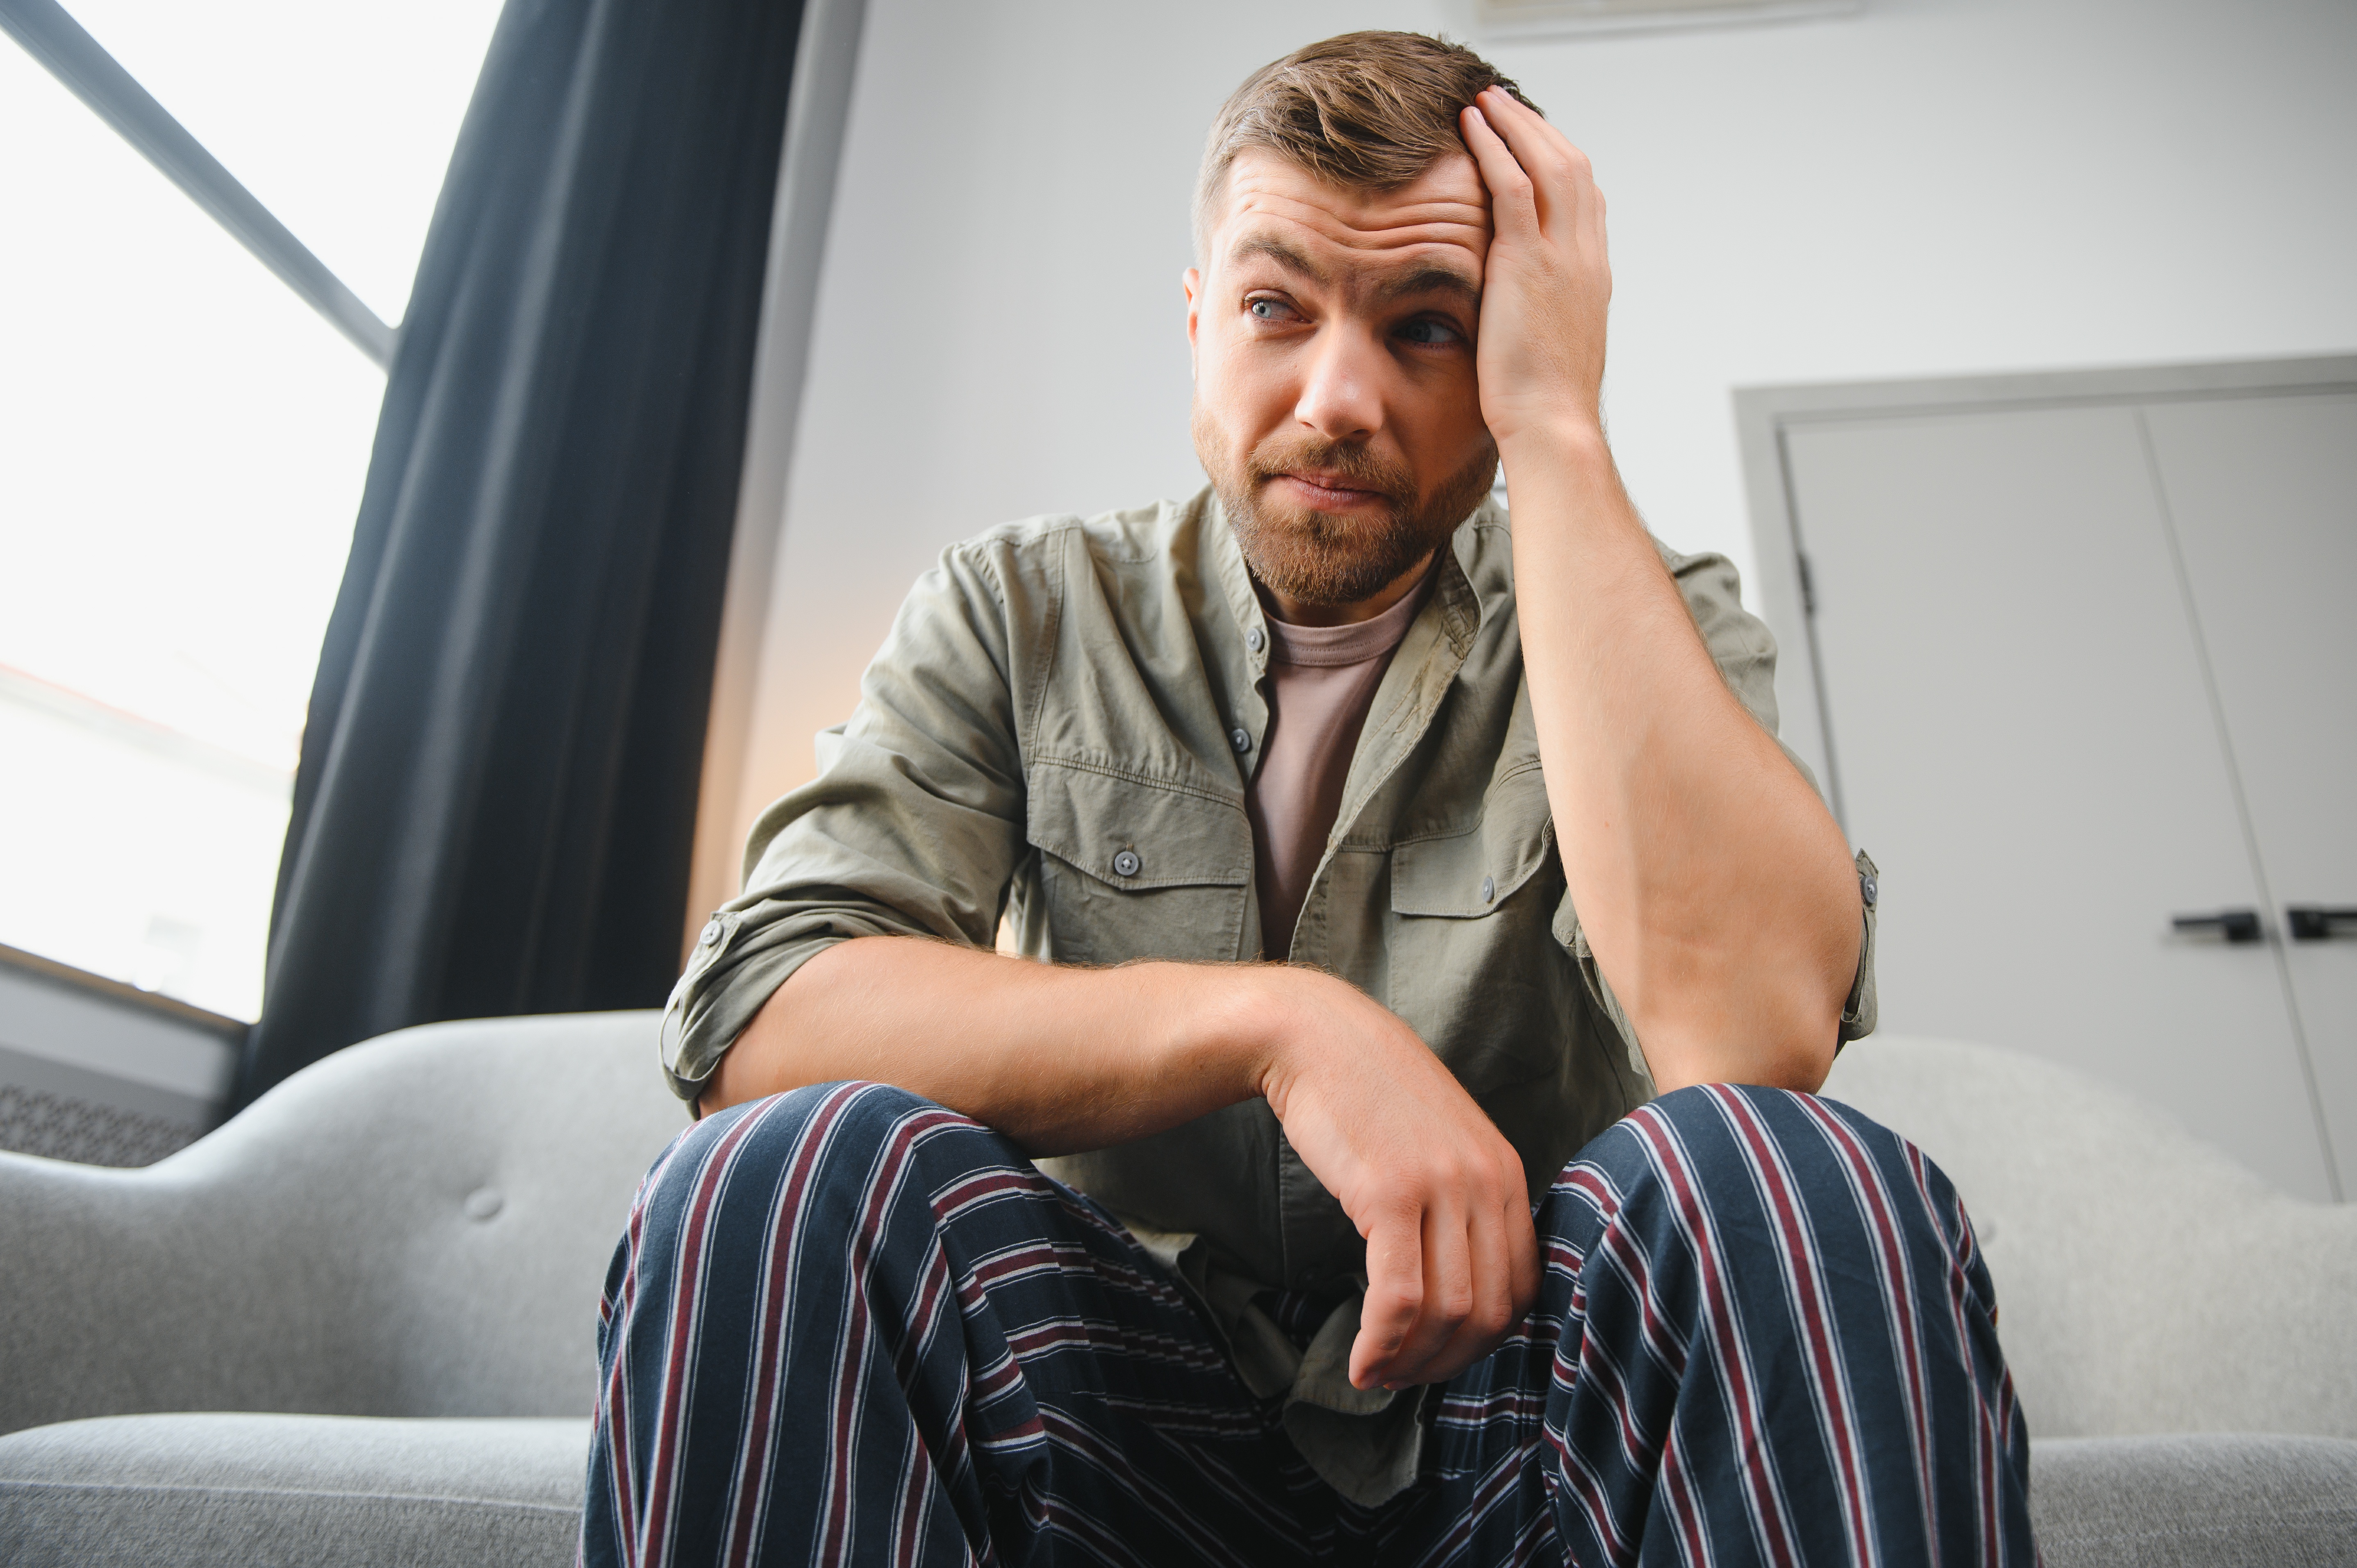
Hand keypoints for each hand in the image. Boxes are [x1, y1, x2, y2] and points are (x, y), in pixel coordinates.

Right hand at [1255, 968, 1539, 1389]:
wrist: (1316, 1038)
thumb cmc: (1369, 1095)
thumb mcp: (1438, 1144)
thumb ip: (1461, 1202)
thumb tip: (1457, 1287)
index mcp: (1505, 1172)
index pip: (1524, 1288)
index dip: (1484, 1341)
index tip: (1440, 1357)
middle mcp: (1486, 1180)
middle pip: (1490, 1310)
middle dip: (1448, 1362)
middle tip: (1405, 1379)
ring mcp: (1442, 1186)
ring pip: (1448, 1311)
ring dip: (1411, 1362)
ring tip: (1376, 1374)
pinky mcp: (1391, 1193)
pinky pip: (1399, 1296)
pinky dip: (1381, 1344)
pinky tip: (1359, 1361)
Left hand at [1458, 86, 1611, 446]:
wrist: (1553, 428)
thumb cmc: (1543, 407)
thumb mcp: (1550, 349)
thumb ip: (1541, 315)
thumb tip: (1519, 312)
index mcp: (1592, 276)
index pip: (1586, 199)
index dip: (1559, 162)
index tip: (1531, 142)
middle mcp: (1585, 257)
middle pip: (1572, 166)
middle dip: (1537, 129)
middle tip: (1504, 103)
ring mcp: (1562, 256)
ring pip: (1547, 163)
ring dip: (1514, 124)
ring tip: (1485, 99)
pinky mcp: (1528, 263)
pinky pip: (1513, 185)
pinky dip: (1494, 148)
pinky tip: (1469, 125)